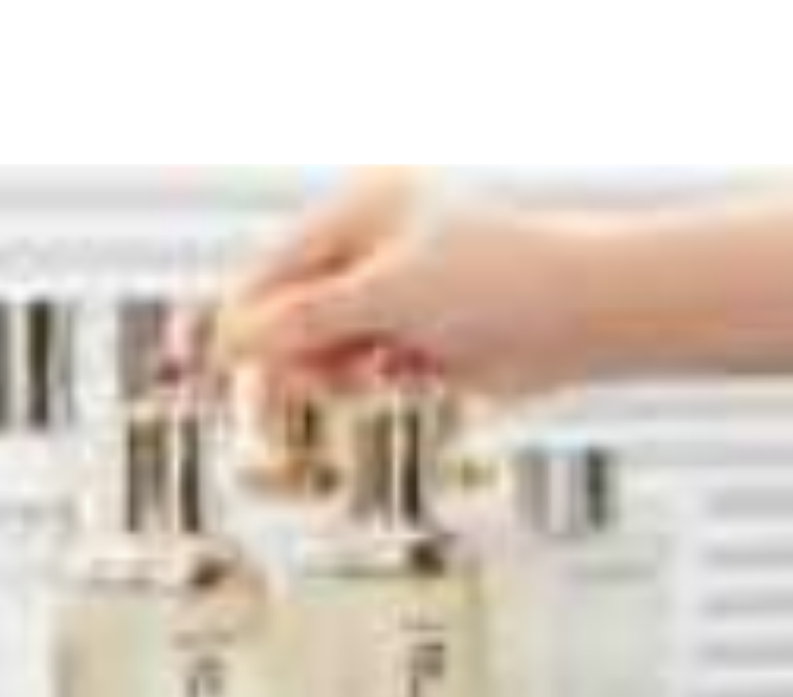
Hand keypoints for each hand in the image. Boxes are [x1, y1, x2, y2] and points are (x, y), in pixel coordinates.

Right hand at [219, 173, 600, 396]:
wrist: (581, 318)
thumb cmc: (494, 283)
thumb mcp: (388, 294)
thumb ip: (307, 319)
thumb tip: (232, 339)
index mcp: (361, 214)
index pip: (276, 268)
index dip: (242, 317)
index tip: (211, 364)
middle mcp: (372, 252)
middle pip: (293, 312)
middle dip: (296, 352)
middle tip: (302, 387)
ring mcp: (393, 298)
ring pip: (325, 348)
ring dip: (337, 372)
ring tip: (379, 372)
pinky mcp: (415, 341)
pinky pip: (362, 370)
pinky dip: (371, 380)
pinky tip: (406, 375)